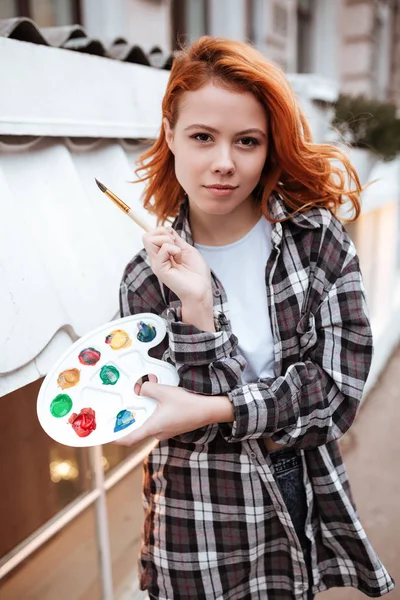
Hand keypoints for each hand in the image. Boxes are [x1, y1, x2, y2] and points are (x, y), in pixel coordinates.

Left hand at [114, 381, 232, 445]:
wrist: (210, 410)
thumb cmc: (188, 404)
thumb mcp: (165, 392)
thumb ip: (148, 389)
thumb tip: (139, 389)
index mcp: (153, 427)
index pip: (129, 438)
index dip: (116, 437)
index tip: (106, 435)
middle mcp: (158, 433)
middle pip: (138, 428)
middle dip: (131, 416)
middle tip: (124, 405)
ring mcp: (167, 431)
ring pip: (149, 422)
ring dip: (144, 410)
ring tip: (144, 394)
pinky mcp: (173, 426)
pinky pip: (158, 420)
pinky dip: (154, 411)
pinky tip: (158, 397)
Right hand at [142, 227, 211, 303]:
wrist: (201, 289)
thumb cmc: (196, 272)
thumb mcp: (186, 249)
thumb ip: (175, 240)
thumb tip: (166, 229)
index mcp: (162, 254)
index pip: (152, 235)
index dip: (163, 231)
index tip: (176, 240)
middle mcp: (156, 258)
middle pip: (147, 236)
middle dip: (163, 234)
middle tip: (176, 246)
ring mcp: (157, 263)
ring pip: (150, 239)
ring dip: (168, 241)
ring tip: (177, 254)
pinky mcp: (159, 269)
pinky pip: (163, 249)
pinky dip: (174, 249)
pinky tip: (179, 260)